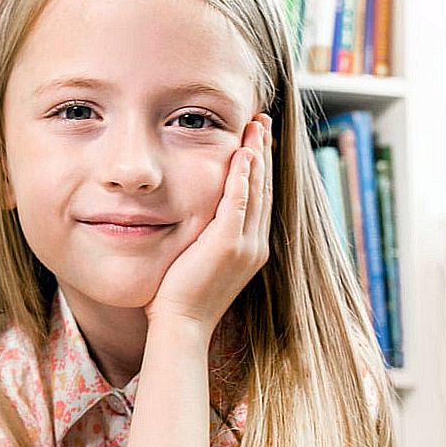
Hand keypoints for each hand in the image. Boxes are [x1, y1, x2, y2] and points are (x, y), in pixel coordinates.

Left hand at [143, 113, 272, 335]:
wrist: (181, 324)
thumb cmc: (181, 297)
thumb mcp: (199, 260)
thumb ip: (204, 237)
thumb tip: (195, 218)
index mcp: (250, 248)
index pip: (259, 198)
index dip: (260, 167)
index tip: (257, 140)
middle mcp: (254, 244)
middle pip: (264, 188)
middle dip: (264, 152)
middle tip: (262, 122)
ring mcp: (245, 245)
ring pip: (256, 190)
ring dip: (257, 155)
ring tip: (256, 126)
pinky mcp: (227, 244)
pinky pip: (239, 202)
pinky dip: (243, 176)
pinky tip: (243, 154)